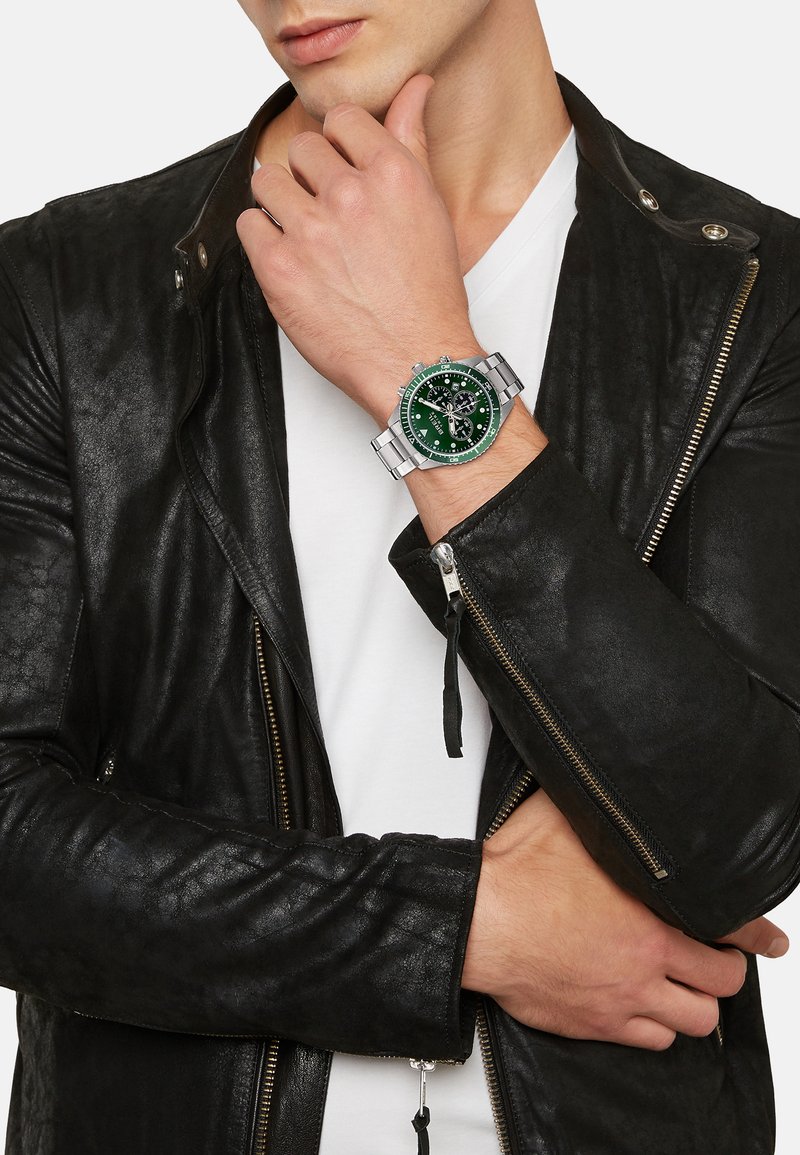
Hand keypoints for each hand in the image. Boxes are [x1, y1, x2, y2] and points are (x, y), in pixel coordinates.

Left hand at [236, 75, 480, 425]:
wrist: (413, 362)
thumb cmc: (427, 297)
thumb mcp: (431, 209)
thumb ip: (412, 141)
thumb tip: (414, 87)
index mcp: (392, 175)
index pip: (341, 119)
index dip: (337, 145)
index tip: (338, 167)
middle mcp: (350, 196)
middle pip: (301, 149)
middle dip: (309, 176)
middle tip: (325, 212)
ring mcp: (310, 231)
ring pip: (268, 181)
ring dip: (280, 203)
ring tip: (303, 234)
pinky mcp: (279, 267)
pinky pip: (248, 225)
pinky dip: (262, 238)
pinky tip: (288, 257)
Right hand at [463, 788, 789, 1049]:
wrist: (479, 922)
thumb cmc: (516, 875)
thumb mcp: (564, 818)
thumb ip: (598, 805)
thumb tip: (604, 776)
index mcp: (651, 914)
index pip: (730, 931)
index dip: (758, 937)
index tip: (770, 940)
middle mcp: (645, 962)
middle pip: (721, 986)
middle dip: (725, 972)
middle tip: (716, 959)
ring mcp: (622, 999)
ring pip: (693, 1023)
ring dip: (694, 1004)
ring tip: (684, 985)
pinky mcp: (595, 1024)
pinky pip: (651, 1041)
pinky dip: (656, 1027)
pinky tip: (645, 1006)